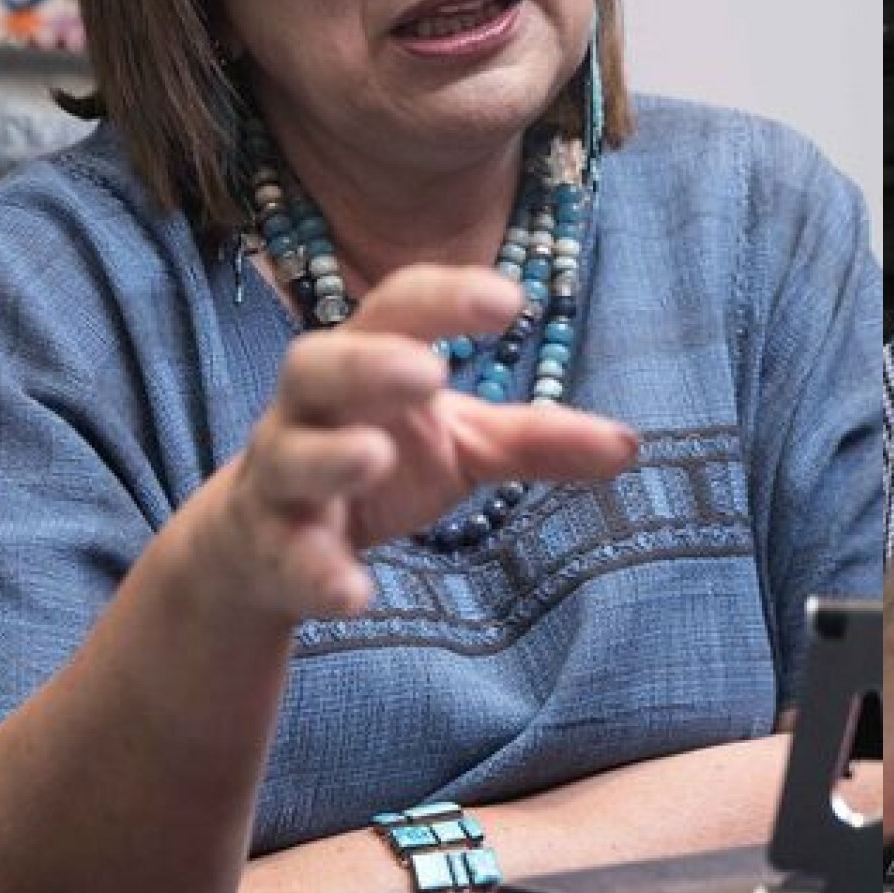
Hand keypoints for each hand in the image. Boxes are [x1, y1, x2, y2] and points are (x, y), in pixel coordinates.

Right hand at [208, 266, 637, 624]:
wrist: (263, 544)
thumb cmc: (379, 462)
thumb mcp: (462, 444)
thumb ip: (537, 438)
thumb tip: (630, 444)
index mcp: (367, 360)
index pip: (398, 307)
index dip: (447, 298)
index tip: (511, 301)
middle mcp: (313, 407)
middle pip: (318, 363)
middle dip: (368, 363)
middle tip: (426, 371)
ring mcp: (280, 475)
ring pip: (287, 455)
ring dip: (331, 456)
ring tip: (377, 456)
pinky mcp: (264, 545)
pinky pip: (283, 554)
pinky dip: (317, 571)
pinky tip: (356, 594)